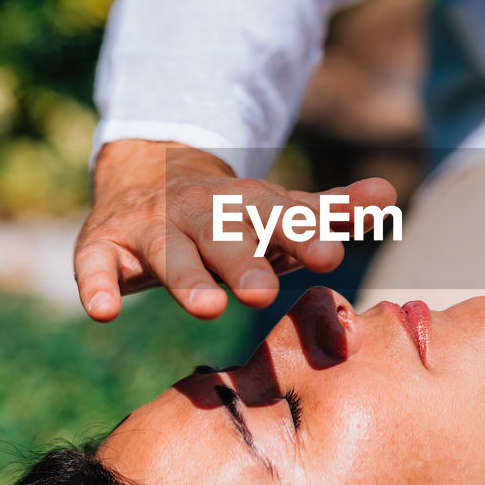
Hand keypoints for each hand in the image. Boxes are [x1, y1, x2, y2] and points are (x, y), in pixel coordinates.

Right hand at [74, 139, 396, 320]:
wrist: (149, 173)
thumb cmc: (230, 213)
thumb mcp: (277, 210)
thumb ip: (329, 210)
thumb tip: (388, 197)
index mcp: (247, 205)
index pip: (279, 219)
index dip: (303, 236)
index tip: (330, 256)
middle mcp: (200, 212)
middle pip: (223, 236)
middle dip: (242, 262)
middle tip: (263, 293)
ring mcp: (151, 227)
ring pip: (167, 252)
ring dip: (184, 278)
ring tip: (206, 307)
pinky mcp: (105, 243)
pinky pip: (96, 264)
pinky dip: (97, 284)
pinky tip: (104, 311)